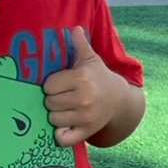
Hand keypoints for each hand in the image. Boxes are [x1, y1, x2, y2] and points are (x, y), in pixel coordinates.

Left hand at [43, 27, 124, 146]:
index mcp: (81, 79)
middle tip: (63, 96)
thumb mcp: (91, 59)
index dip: (52, 84)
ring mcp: (85, 117)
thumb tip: (75, 28)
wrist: (119, 99)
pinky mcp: (86, 131)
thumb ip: (80, 44)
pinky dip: (60, 134)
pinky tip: (64, 125)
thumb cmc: (100, 77)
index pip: (48, 86)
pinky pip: (63, 138)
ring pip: (53, 119)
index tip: (60, 84)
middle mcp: (83, 99)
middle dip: (53, 99)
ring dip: (56, 114)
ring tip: (65, 108)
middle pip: (49, 102)